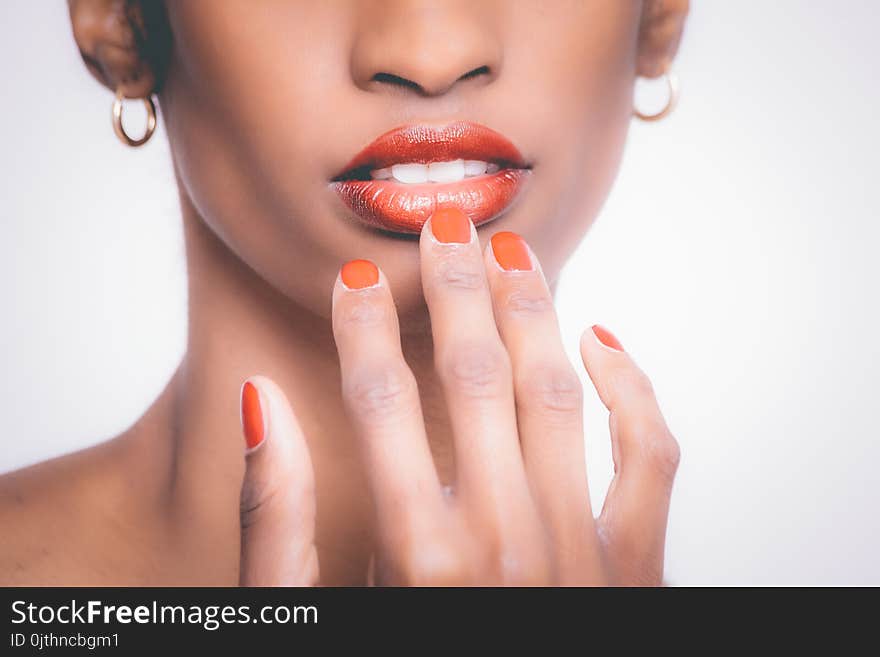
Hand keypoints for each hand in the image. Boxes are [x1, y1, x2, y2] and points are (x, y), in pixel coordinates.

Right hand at [237, 207, 679, 585]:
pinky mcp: (637, 569)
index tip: (358, 276)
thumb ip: (279, 521)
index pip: (379, 396)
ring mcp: (581, 554)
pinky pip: (649, 454)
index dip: (364, 324)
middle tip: (443, 224)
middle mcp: (503, 544)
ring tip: (508, 252)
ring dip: (531, 311)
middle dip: (454, 287)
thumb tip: (263, 406)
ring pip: (557, 393)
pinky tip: (599, 336)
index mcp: (415, 556)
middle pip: (474, 373)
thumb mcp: (312, 616)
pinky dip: (631, 386)